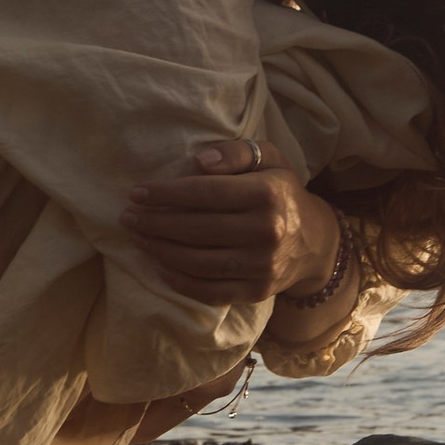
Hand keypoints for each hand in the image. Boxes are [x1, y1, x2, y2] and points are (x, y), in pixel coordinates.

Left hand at [120, 140, 342, 306]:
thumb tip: (198, 162)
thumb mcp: (269, 159)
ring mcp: (261, 266)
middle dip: (154, 223)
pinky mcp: (255, 291)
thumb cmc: (281, 192)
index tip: (137, 193)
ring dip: (159, 251)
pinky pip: (208, 290)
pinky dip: (178, 281)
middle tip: (127, 217)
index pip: (204, 193)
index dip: (166, 194)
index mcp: (267, 194)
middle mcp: (266, 232)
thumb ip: (236, 152)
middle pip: (195, 229)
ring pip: (197, 262)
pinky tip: (159, 265)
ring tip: (138, 238)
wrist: (316, 242)